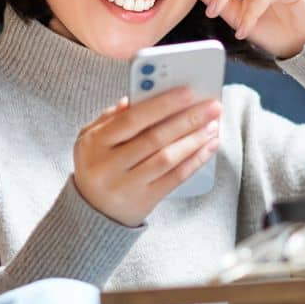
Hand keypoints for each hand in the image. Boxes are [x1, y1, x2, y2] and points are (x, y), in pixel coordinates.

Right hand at [72, 86, 223, 225]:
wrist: (91, 211)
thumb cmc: (97, 165)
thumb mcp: (92, 138)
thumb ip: (112, 117)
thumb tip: (136, 97)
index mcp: (95, 143)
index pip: (132, 119)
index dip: (162, 104)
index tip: (188, 92)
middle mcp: (108, 166)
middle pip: (154, 138)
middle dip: (187, 119)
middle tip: (212, 107)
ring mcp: (126, 186)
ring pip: (167, 158)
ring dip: (194, 140)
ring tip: (213, 126)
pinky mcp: (143, 201)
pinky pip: (174, 178)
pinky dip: (194, 161)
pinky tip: (208, 148)